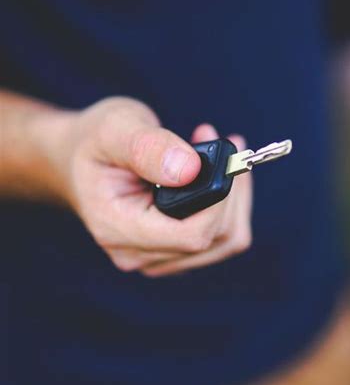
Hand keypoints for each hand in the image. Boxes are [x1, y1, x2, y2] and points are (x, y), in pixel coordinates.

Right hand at [52, 97, 252, 276]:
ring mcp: (156, 256)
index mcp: (117, 228)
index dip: (219, 201)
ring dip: (234, 196)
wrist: (80, 160)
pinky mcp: (173, 249)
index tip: (223, 158)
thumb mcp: (115, 128)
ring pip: (226, 240)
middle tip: (222, 141)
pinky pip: (220, 235)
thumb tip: (191, 170)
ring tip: (217, 152)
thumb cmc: (94, 142)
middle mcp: (137, 253)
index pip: (191, 236)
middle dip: (230, 190)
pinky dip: (228, 203)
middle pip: (214, 239)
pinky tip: (214, 172)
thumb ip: (149, 148)